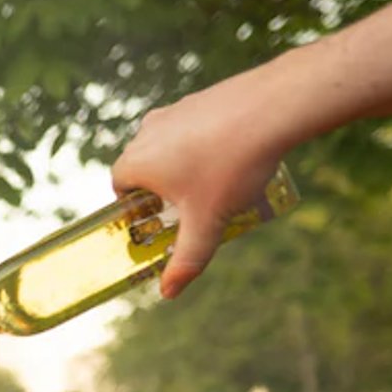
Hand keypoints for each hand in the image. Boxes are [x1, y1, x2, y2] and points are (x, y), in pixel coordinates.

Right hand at [111, 76, 291, 299]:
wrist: (272, 109)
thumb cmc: (231, 168)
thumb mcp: (207, 223)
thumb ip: (187, 260)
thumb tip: (168, 293)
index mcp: (137, 161)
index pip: (120, 187)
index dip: (135, 206)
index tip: (156, 219)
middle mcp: (149, 131)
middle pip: (144, 166)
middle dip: (161, 188)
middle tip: (189, 207)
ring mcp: (176, 110)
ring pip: (170, 145)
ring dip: (184, 164)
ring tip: (216, 182)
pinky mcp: (202, 98)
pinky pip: (194, 127)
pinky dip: (205, 143)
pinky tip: (233, 156)